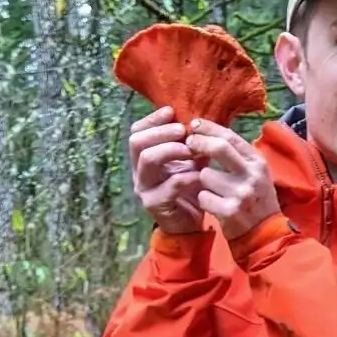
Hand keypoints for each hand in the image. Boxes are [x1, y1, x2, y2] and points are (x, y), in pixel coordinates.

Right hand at [129, 106, 206, 233]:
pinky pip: (170, 184)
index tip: (171, 111)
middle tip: (183, 131)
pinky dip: (187, 175)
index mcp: (143, 159)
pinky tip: (200, 174)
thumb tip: (200, 119)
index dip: (152, 119)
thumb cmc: (190, 189)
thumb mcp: (191, 161)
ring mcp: (144, 189)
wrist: (190, 224)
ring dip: (171, 150)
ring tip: (191, 150)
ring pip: (147, 159)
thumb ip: (191, 143)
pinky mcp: (155, 205)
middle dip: (161, 132)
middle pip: (137, 142)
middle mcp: (138, 172)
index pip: (137, 132)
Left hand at [185, 120, 280, 239]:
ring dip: (202, 181)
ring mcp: (241, 193)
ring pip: (205, 175)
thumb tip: (211, 133)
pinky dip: (203, 200)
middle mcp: (251, 175)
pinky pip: (203, 197)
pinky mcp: (229, 211)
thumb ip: (238, 156)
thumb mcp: (256, 174)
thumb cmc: (256, 200)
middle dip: (200, 143)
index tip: (194, 124)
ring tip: (212, 190)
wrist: (265, 235)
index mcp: (258, 162)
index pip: (230, 137)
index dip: (209, 128)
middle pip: (219, 148)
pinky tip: (213, 205)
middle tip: (189, 144)